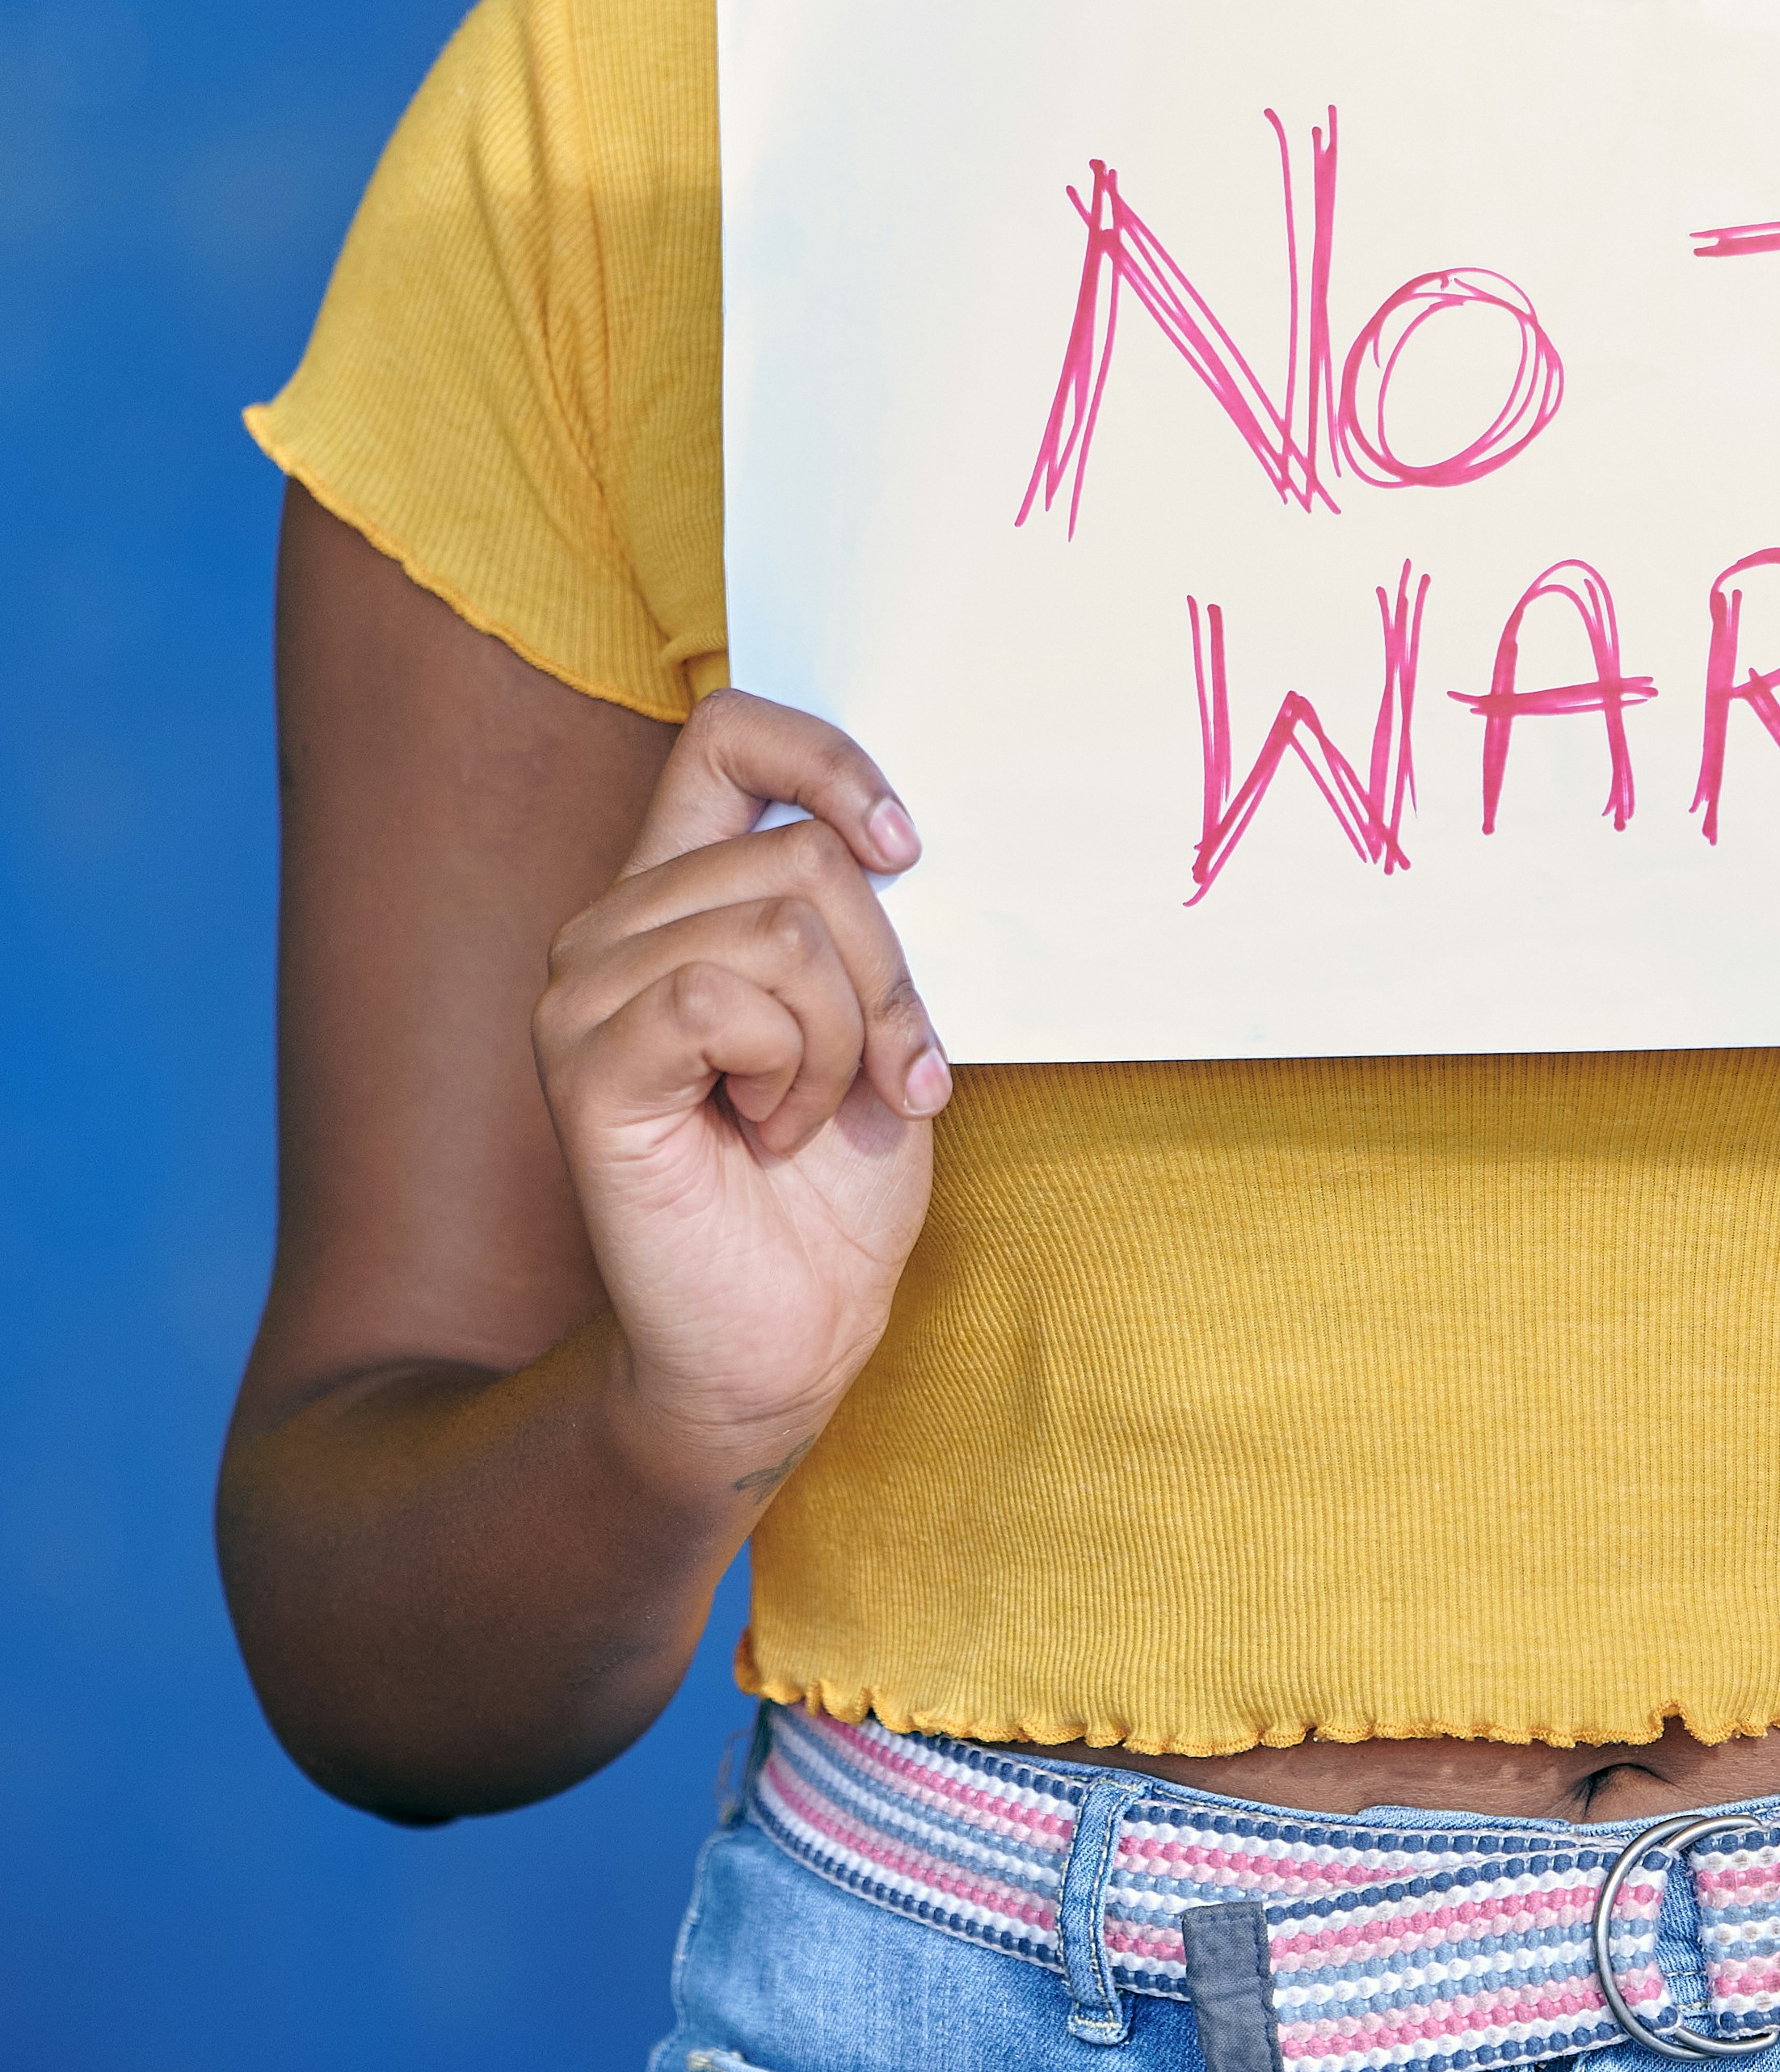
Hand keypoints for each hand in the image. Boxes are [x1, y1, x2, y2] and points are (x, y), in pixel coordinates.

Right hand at [532, 692, 948, 1506]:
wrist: (786, 1337)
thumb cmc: (833, 1183)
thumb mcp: (879, 1018)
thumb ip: (866, 918)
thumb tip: (903, 836)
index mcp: (678, 894)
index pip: (728, 733)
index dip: (827, 760)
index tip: (904, 848)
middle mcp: (613, 925)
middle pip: (796, 853)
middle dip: (883, 974)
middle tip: (881, 1074)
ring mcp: (583, 992)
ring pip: (779, 924)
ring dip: (844, 1038)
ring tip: (809, 1114)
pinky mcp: (586, 1064)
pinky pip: (728, 998)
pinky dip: (794, 1072)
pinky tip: (769, 1133)